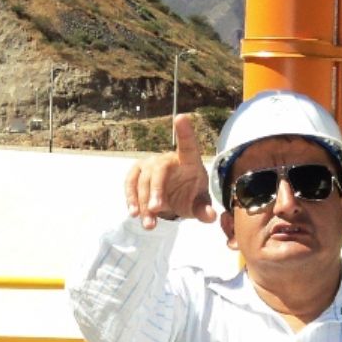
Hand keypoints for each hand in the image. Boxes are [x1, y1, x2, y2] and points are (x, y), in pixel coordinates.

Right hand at [125, 114, 215, 228]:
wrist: (174, 201)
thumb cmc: (189, 196)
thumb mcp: (199, 204)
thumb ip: (204, 210)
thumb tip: (210, 217)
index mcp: (189, 161)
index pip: (188, 145)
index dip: (185, 132)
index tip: (181, 118)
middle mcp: (168, 159)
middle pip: (159, 169)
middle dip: (156, 190)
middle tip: (156, 209)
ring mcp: (150, 164)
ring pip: (143, 180)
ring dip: (143, 202)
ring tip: (149, 224)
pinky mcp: (137, 173)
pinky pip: (131, 183)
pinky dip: (131, 198)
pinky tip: (134, 213)